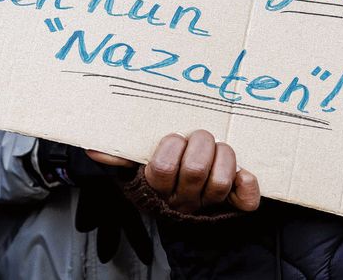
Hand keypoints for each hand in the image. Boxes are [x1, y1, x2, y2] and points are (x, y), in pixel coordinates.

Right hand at [89, 130, 260, 213]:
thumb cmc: (160, 176)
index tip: (174, 137)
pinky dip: (247, 186)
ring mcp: (208, 204)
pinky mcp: (233, 206)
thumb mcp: (135, 168)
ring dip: (223, 157)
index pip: (161, 168)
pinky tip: (245, 174)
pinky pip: (245, 201)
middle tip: (199, 135)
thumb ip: (118, 156)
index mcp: (157, 186)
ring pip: (219, 182)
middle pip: (194, 171)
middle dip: (200, 144)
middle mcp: (183, 198)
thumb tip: (95, 149)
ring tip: (218, 147)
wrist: (184, 207)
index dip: (170, 147)